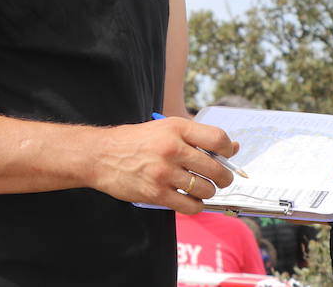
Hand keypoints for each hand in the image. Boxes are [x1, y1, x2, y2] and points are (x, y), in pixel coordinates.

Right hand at [87, 117, 237, 213]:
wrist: (99, 155)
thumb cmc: (134, 141)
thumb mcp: (163, 129)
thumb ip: (196, 137)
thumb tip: (233, 148)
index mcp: (176, 127)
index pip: (217, 138)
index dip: (228, 150)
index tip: (226, 156)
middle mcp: (172, 148)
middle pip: (216, 168)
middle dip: (224, 178)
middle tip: (220, 179)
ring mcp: (164, 172)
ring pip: (206, 189)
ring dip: (208, 192)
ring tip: (200, 189)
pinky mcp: (156, 193)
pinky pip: (190, 206)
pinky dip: (195, 206)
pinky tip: (190, 200)